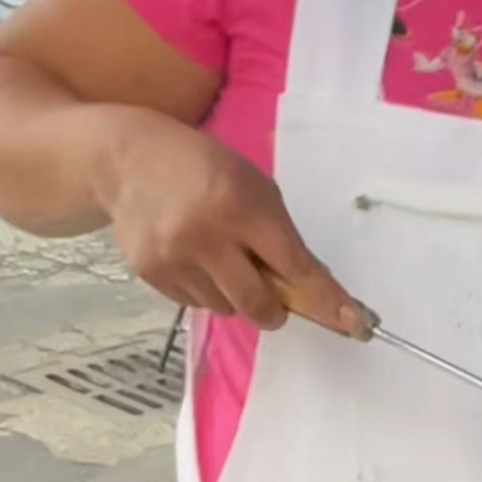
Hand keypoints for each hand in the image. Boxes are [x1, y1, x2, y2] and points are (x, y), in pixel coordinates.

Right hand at [93, 108, 357, 332]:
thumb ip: (279, 234)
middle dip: (275, 310)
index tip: (352, 322)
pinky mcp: (150, 272)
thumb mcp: (253, 186)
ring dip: (236, 295)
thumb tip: (310, 286)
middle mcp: (206, 235)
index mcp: (242, 205)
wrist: (130, 160)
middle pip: (257, 302)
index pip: (293, 265)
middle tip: (276, 302)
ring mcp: (174, 257)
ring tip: (222, 259)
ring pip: (226, 307)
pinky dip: (206, 291)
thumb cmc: (206, 169)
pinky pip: (195, 304)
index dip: (324, 297)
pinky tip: (195, 259)